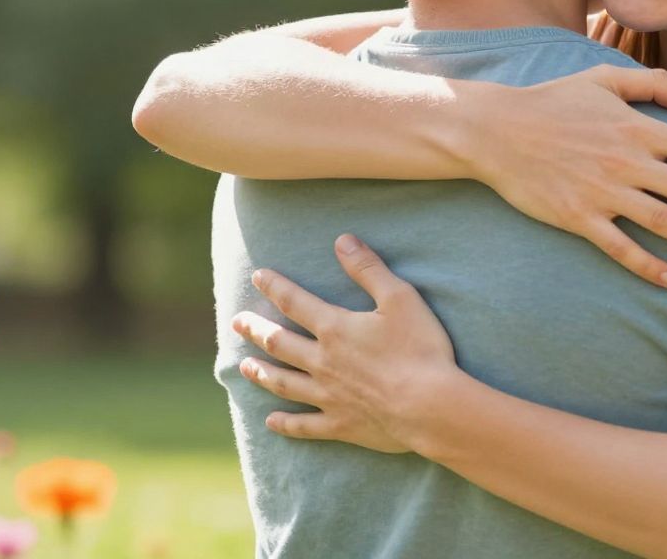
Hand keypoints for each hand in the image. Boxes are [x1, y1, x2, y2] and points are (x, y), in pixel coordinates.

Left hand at [232, 234, 458, 453]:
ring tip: (244, 366)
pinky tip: (270, 421)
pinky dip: (285, 423)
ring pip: (284, 383)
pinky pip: (304, 426)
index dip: (275, 286)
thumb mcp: (400, 298)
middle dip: (256, 330)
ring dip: (261, 373)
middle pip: (279, 343)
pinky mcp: (340, 424)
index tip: (257, 276)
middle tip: (237, 321)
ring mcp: (328, 396)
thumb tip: (342, 241)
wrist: (429, 406)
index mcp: (335, 329)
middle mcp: (322, 362)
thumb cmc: (420, 348)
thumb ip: (368, 269)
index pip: (295, 302)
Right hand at [469, 64, 666, 288]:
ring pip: (665, 221)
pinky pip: (620, 247)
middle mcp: (627, 161)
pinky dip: (648, 265)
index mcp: (637, 127)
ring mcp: (603, 192)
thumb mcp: (603, 79)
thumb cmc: (552, 102)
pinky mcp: (578, 218)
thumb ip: (653, 84)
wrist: (496, 131)